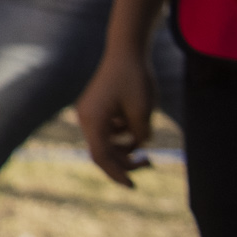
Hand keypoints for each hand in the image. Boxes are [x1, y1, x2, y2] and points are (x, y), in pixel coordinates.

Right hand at [76, 47, 156, 186]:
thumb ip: (140, 135)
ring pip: (106, 141)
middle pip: (102, 151)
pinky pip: (108, 130)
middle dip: (124, 161)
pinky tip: (136, 124)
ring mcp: (90, 112)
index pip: (101, 157)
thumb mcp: (143, 111)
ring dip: (125, 147)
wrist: (126, 50)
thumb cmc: (135, 78)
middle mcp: (86, 118)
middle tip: (149, 163)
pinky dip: (122, 133)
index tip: (132, 186)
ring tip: (145, 143)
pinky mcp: (96, 107)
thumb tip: (139, 146)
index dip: (117, 174)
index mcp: (93, 120)